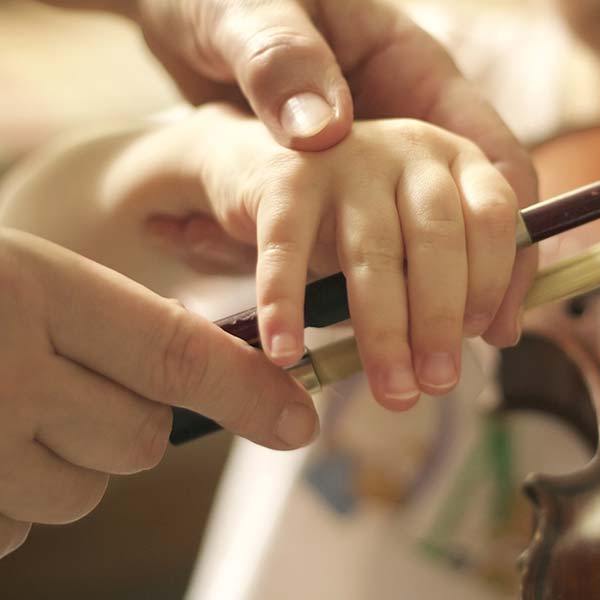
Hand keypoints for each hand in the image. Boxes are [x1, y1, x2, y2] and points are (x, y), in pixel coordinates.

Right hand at [0, 228, 317, 558]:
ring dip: (56, 465)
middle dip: (120, 425)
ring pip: (81, 493)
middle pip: (138, 441)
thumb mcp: (17, 279)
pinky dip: (5, 501)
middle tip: (56, 386)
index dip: (248, 391)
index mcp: (29, 289)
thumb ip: (105, 327)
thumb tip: (224, 385)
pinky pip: (15, 530)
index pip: (175, 353)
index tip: (299, 422)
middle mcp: (1, 373)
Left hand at [130, 0, 539, 343]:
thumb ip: (283, 57)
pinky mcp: (325, 193)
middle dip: (451, 303)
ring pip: (423, 250)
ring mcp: (370, 164)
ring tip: (408, 379)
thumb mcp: (248, 9)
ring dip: (422, 320)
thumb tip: (325, 132)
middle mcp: (406, 127)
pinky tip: (362, 349)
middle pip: (460, 224)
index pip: (495, 164)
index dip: (509, 245)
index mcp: (413, 73)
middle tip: (432, 372)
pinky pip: (353, 255)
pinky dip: (363, 306)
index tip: (494, 312)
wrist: (179, 8)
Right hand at [175, 106, 517, 409]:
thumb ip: (474, 278)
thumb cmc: (368, 223)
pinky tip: (287, 353)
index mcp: (456, 162)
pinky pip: (287, 248)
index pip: (492, 214)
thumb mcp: (424, 245)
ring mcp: (346, 160)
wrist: (276, 174)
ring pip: (373, 251)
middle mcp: (408, 151)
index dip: (494, 278)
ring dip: (385, 330)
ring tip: (393, 390)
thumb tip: (503, 335)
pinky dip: (286, 303)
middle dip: (441, 319)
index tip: (480, 335)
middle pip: (437, 236)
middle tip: (439, 382)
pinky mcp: (285, 179)